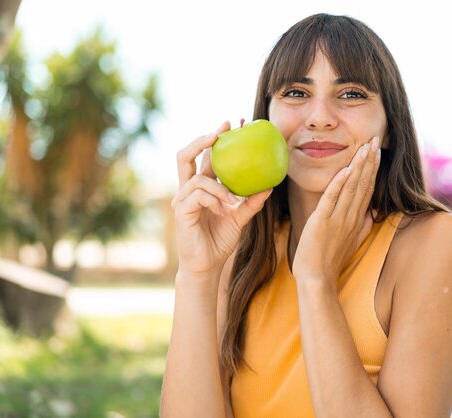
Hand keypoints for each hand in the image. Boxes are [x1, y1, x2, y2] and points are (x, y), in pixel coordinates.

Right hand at [171, 121, 271, 278]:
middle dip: (202, 140)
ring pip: (198, 178)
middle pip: (185, 155)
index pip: (205, 157)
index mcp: (202, 187)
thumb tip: (270, 185)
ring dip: (219, 187)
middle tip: (220, 132)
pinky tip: (225, 210)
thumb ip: (252, 202)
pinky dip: (215, 200)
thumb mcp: (241, 217)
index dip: (215, 138)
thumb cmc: (220, 240)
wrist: (207, 265)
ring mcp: (182, 199)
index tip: (232, 123)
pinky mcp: (181, 211)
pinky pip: (199, 195)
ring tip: (234, 201)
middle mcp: (189, 189)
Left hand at [292, 136, 381, 286]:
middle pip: (363, 183)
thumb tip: (371, 212)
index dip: (372, 168)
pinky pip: (332, 199)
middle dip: (369, 160)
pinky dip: (339, 183)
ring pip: (352, 187)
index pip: (368, 188)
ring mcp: (338, 219)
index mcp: (357, 219)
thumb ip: (363, 225)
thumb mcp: (352, 241)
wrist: (318, 279)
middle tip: (375, 139)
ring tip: (365, 147)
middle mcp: (351, 217)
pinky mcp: (322, 222)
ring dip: (358, 165)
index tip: (376, 151)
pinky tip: (345, 168)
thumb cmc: (330, 261)